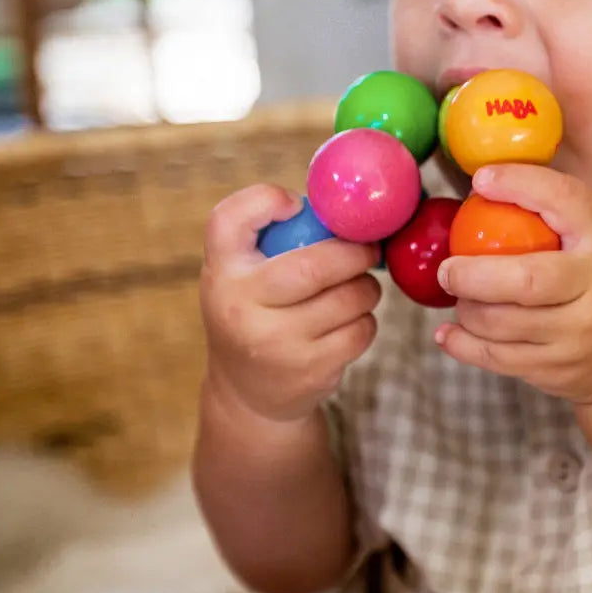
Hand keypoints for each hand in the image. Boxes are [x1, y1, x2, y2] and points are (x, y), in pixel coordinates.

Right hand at [199, 184, 381, 423]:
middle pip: (315, 266)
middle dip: (356, 253)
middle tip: (369, 249)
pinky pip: (361, 330)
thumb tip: (336, 209)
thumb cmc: (253, 310)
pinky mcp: (311, 372)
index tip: (295, 204)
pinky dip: (365, 319)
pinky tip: (348, 321)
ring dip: (366, 287)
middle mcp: (241, 308)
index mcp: (222, 272)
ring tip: (358, 286)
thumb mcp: (239, 271)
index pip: (229, 220)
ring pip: (350, 298)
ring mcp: (276, 344)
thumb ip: (269, 233)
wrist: (246, 392)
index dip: (266, 200)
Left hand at [435, 165, 591, 405]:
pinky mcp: (559, 371)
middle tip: (447, 269)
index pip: (565, 201)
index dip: (520, 185)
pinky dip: (464, 345)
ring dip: (467, 310)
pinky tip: (448, 334)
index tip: (481, 180)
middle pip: (525, 280)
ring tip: (459, 297)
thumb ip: (553, 214)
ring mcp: (579, 337)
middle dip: (472, 274)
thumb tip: (483, 181)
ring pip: (503, 324)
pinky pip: (498, 358)